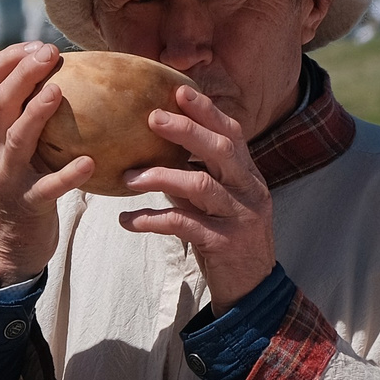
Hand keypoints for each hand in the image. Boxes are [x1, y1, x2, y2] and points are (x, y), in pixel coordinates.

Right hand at [0, 43, 98, 284]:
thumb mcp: (13, 146)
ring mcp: (7, 176)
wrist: (9, 242)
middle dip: (22, 73)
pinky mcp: (28, 203)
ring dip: (36, 114)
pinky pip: (49, 187)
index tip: (38, 45)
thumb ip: (25, 114)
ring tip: (57, 92)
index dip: (8, 58)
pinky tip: (88, 162)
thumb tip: (62, 72)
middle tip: (50, 53)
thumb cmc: (23, 182)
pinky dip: (68, 174)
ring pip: (16, 139)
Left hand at [117, 83, 276, 307]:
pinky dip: (152, 220)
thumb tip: (157, 153)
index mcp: (248, 176)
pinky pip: (184, 225)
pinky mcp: (224, 244)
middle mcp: (249, 191)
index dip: (207, 111)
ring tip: (128, 177)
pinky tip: (128, 220)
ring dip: (161, 177)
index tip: (179, 90)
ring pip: (200, 186)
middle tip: (151, 118)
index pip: (232, 134)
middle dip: (186, 130)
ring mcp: (239, 217)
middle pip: (220, 150)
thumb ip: (199, 178)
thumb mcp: (220, 204)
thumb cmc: (228, 240)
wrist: (252, 289)